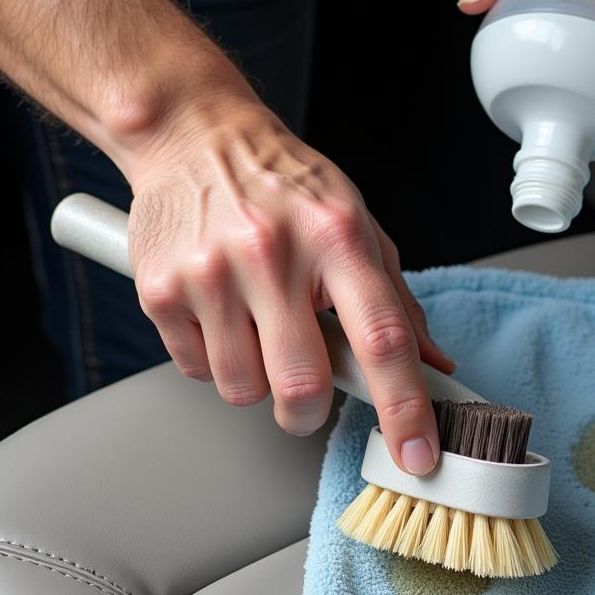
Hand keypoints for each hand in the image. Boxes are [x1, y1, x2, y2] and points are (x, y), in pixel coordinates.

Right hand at [124, 91, 454, 474]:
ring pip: (244, 390)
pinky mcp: (161, 290)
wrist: (194, 137)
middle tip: (309, 391)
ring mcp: (211, 272)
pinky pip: (197, 370)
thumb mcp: (357, 225)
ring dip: (258, 381)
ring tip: (257, 328)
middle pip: (303, 385)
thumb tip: (433, 367)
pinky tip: (221, 313)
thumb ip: (396, 302)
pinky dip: (215, 359)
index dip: (405, 408)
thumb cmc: (284, 186)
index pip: (382, 338)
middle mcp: (272, 254)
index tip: (417, 457)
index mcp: (337, 237)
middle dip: (310, 411)